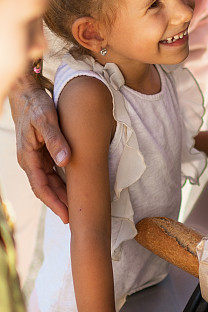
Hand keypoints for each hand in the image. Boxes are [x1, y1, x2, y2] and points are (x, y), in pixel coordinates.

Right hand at [10, 82, 70, 222]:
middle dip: (59, 203)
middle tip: (75, 217)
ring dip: (61, 194)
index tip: (66, 215)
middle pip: (46, 188)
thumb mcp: (47, 121)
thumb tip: (66, 162)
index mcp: (28, 157)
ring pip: (49, 181)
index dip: (54, 202)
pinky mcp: (42, 152)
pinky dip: (62, 181)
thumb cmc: (36, 106)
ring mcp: (36, 157)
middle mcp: (30, 161)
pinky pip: (52, 172)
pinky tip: (73, 186)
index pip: (41, 187)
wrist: (27, 95)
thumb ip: (56, 140)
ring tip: (76, 206)